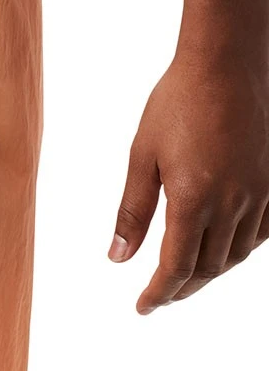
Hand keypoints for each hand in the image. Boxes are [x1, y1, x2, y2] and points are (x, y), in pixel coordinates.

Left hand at [110, 48, 268, 313]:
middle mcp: (233, 203)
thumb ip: (131, 212)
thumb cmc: (177, 103)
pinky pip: (261, 233)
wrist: (226, 63)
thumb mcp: (141, 157)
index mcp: (194, 200)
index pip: (176, 267)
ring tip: (185, 279)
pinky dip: (239, 250)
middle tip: (160, 297)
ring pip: (236, 254)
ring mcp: (260, 193)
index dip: (158, 293)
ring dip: (209, 273)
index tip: (142, 307)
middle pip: (208, 267)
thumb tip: (117, 258)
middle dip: (181, 289)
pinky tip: (224, 249)